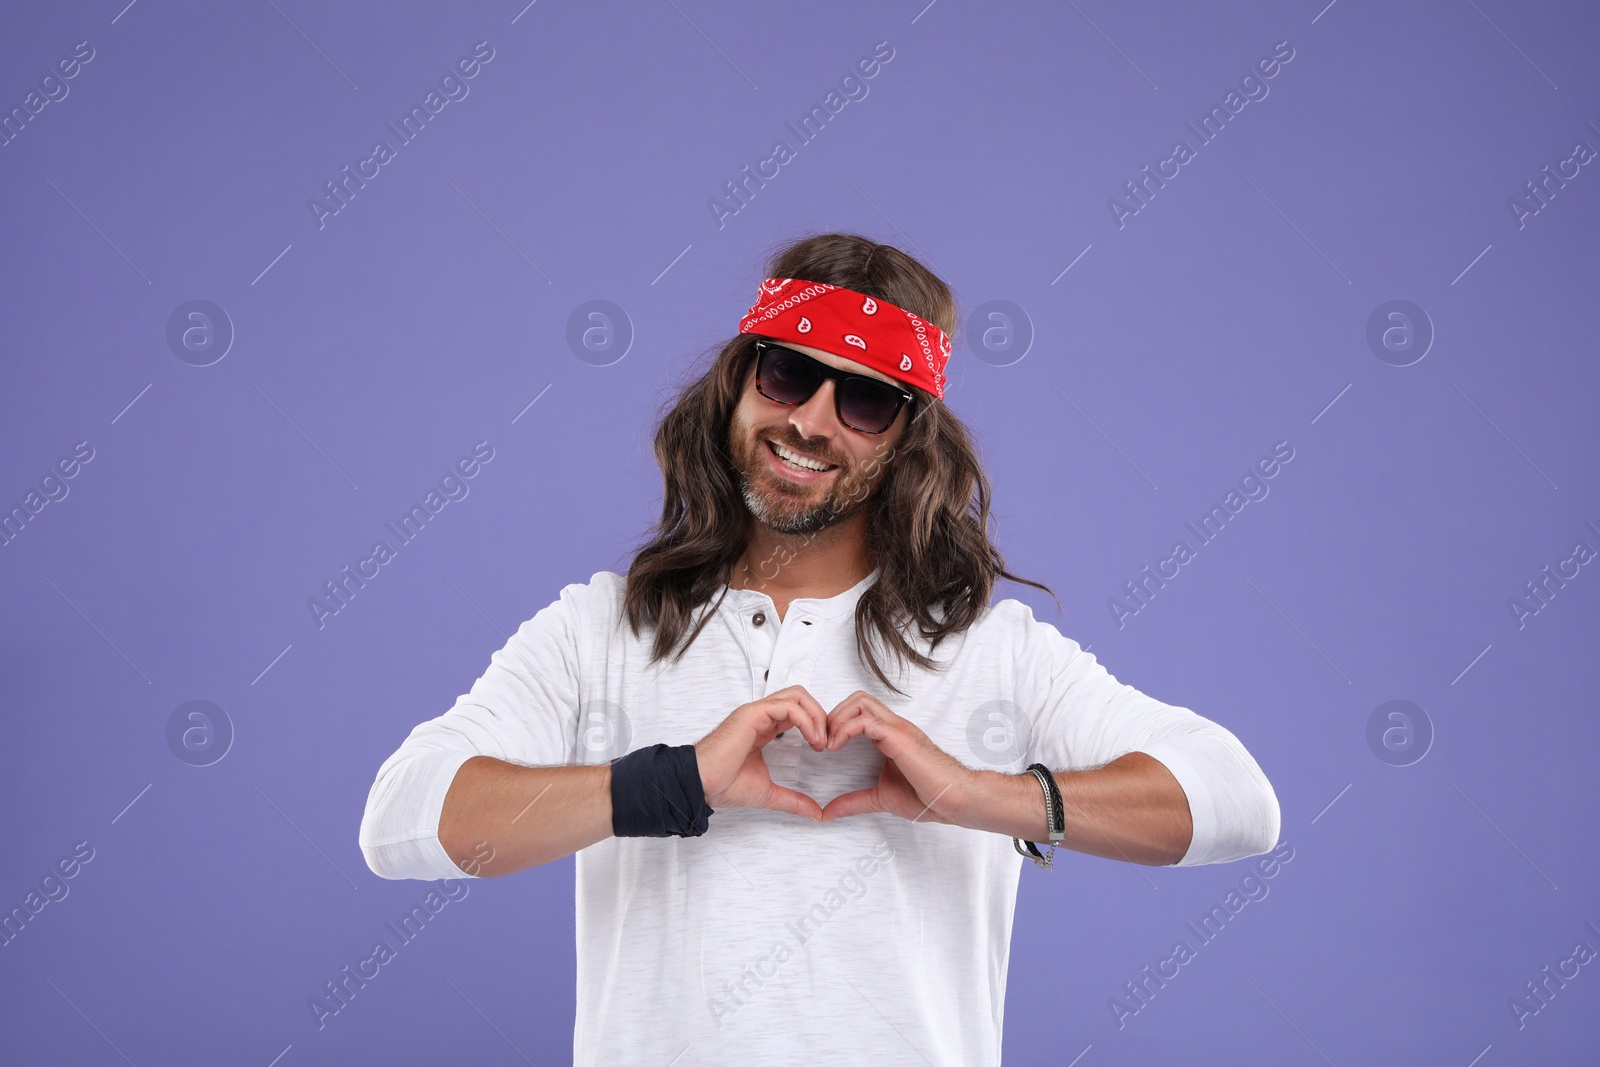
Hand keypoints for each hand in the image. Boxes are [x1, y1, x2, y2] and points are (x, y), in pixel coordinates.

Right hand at [694, 686, 829, 819]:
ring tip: (822, 740)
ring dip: (816, 715)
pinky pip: (788, 706)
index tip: (825, 748)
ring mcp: (756, 712)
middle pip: (800, 697)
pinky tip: (812, 739)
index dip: (816, 725)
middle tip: (829, 740)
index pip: (797, 712)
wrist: (702, 785)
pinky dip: (806, 720)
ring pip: (797, 695)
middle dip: (821, 715)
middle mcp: (761, 716)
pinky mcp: (753, 714)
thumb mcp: (769, 793)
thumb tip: (816, 813)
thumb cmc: (724, 785)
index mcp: (764, 728)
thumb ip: (793, 800)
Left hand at [819, 691, 974, 824]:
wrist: (954, 800)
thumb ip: (854, 802)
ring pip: (860, 701)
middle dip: (833, 715)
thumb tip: (827, 813)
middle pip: (857, 698)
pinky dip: (845, 730)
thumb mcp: (880, 798)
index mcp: (890, 735)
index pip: (859, 710)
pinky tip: (836, 747)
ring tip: (828, 744)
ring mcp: (897, 729)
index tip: (823, 747)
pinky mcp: (899, 737)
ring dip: (837, 719)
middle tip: (822, 742)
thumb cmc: (928, 796)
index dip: (836, 723)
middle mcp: (893, 726)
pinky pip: (866, 721)